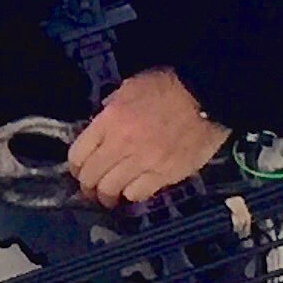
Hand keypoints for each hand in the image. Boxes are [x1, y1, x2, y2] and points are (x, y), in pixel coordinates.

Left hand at [68, 67, 229, 207]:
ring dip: (107, 195)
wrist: (207, 97)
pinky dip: (132, 194)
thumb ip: (111, 108)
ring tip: (109, 196)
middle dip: (87, 186)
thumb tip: (101, 126)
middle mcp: (122, 145)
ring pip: (112, 190)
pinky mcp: (166, 175)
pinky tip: (133, 189)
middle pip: (91, 177)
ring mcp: (144, 162)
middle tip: (90, 189)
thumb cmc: (168, 86)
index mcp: (110, 121)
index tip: (79, 171)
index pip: (78, 154)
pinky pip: (139, 194)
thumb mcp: (129, 87)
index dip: (75, 167)